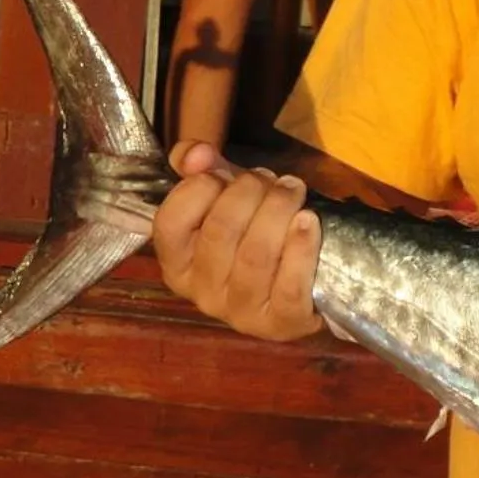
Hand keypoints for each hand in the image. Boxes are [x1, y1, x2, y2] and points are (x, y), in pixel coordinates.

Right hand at [152, 140, 324, 340]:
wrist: (309, 284)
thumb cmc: (257, 235)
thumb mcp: (227, 199)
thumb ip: (203, 171)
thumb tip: (195, 153)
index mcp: (178, 263)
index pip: (169, 222)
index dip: (199, 187)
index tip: (223, 174)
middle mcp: (202, 292)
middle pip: (220, 230)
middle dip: (251, 191)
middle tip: (273, 181)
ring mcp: (240, 313)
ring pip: (256, 253)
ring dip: (279, 210)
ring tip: (294, 191)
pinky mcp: (281, 324)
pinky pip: (289, 284)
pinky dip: (301, 247)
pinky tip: (309, 221)